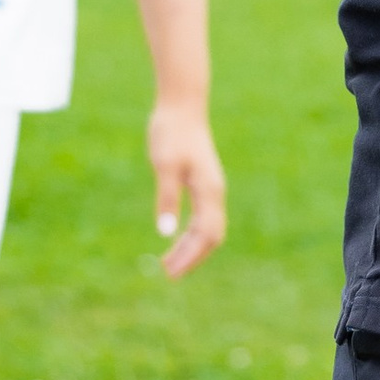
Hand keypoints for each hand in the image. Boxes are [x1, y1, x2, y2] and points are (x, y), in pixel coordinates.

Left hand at [147, 97, 227, 278]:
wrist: (182, 105)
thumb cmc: (171, 133)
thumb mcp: (164, 166)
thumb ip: (167, 199)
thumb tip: (165, 233)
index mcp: (209, 191)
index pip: (206, 235)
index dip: (190, 257)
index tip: (171, 272)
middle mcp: (214, 193)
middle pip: (211, 237)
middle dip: (191, 257)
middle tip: (168, 274)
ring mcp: (211, 188)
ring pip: (207, 228)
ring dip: (190, 248)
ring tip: (168, 262)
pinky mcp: (203, 183)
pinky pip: (202, 217)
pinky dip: (190, 233)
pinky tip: (174, 238)